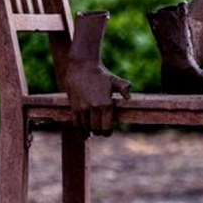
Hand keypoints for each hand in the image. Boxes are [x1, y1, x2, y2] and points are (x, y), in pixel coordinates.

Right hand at [64, 11, 130, 136]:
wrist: (81, 67)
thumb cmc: (100, 75)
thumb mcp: (114, 81)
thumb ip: (123, 89)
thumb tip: (128, 97)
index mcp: (106, 104)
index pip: (106, 127)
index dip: (107, 132)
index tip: (107, 132)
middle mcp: (94, 108)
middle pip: (96, 129)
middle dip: (98, 132)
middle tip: (100, 131)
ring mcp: (83, 108)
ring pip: (86, 127)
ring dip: (89, 130)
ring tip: (92, 131)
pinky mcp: (74, 107)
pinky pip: (76, 123)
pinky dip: (80, 130)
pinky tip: (83, 135)